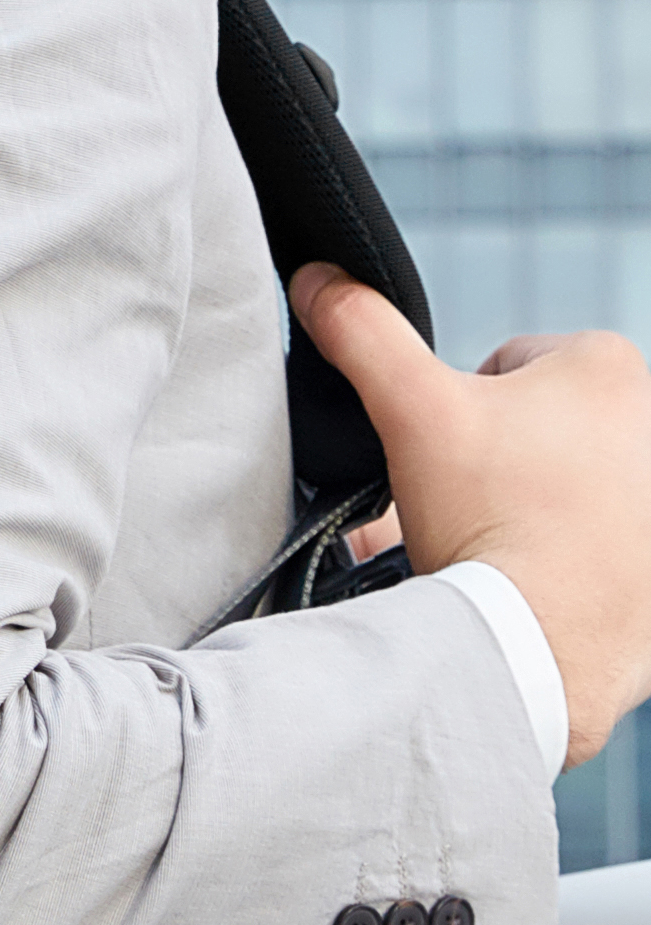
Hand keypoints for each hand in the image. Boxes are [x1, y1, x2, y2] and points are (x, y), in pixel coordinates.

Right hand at [290, 262, 650, 768]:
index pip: (501, 367)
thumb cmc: (493, 519)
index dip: (452, 412)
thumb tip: (317, 278)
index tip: (444, 461)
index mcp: (607, 364)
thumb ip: (362, 333)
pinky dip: (557, 557)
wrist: (545, 646)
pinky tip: (527, 580)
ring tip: (489, 548)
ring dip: (518, 506)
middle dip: (488, 462)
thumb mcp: (410, 409)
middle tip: (459, 508)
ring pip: (557, 483)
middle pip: (533, 426)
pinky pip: (590, 542)